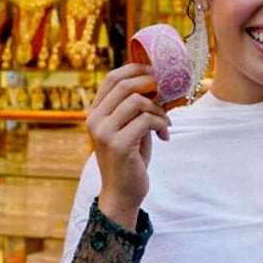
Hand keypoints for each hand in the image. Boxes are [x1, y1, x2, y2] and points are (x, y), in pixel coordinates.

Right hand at [87, 64, 170, 228]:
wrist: (122, 193)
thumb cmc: (130, 158)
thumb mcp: (130, 127)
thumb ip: (136, 106)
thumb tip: (159, 81)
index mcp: (95, 112)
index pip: (112, 78)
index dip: (136, 69)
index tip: (157, 72)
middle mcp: (94, 119)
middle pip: (125, 85)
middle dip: (152, 85)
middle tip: (168, 93)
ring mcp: (104, 132)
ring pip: (138, 101)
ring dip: (159, 110)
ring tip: (166, 123)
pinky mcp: (118, 145)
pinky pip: (147, 120)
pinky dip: (162, 125)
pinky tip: (165, 137)